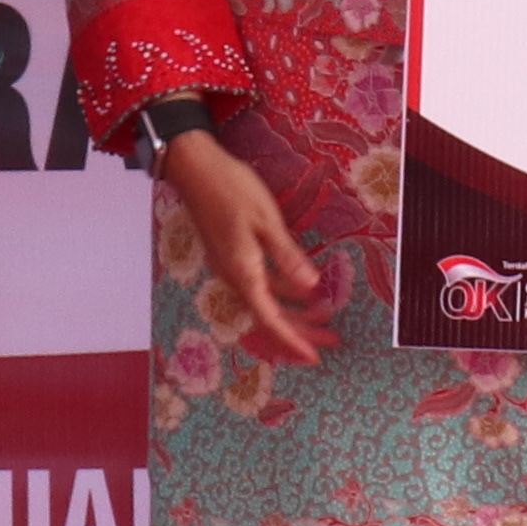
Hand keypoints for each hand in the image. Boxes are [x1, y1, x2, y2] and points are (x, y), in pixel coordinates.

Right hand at [158, 127, 337, 361]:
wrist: (195, 169)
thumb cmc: (232, 189)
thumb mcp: (267, 220)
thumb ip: (288, 256)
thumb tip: (310, 287)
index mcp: (243, 271)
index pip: (270, 317)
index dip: (293, 339)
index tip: (314, 356)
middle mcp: (234, 276)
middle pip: (268, 315)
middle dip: (300, 331)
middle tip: (331, 340)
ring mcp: (230, 266)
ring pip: (265, 301)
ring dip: (293, 311)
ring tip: (324, 317)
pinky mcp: (231, 255)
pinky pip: (260, 284)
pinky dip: (282, 292)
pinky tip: (301, 289)